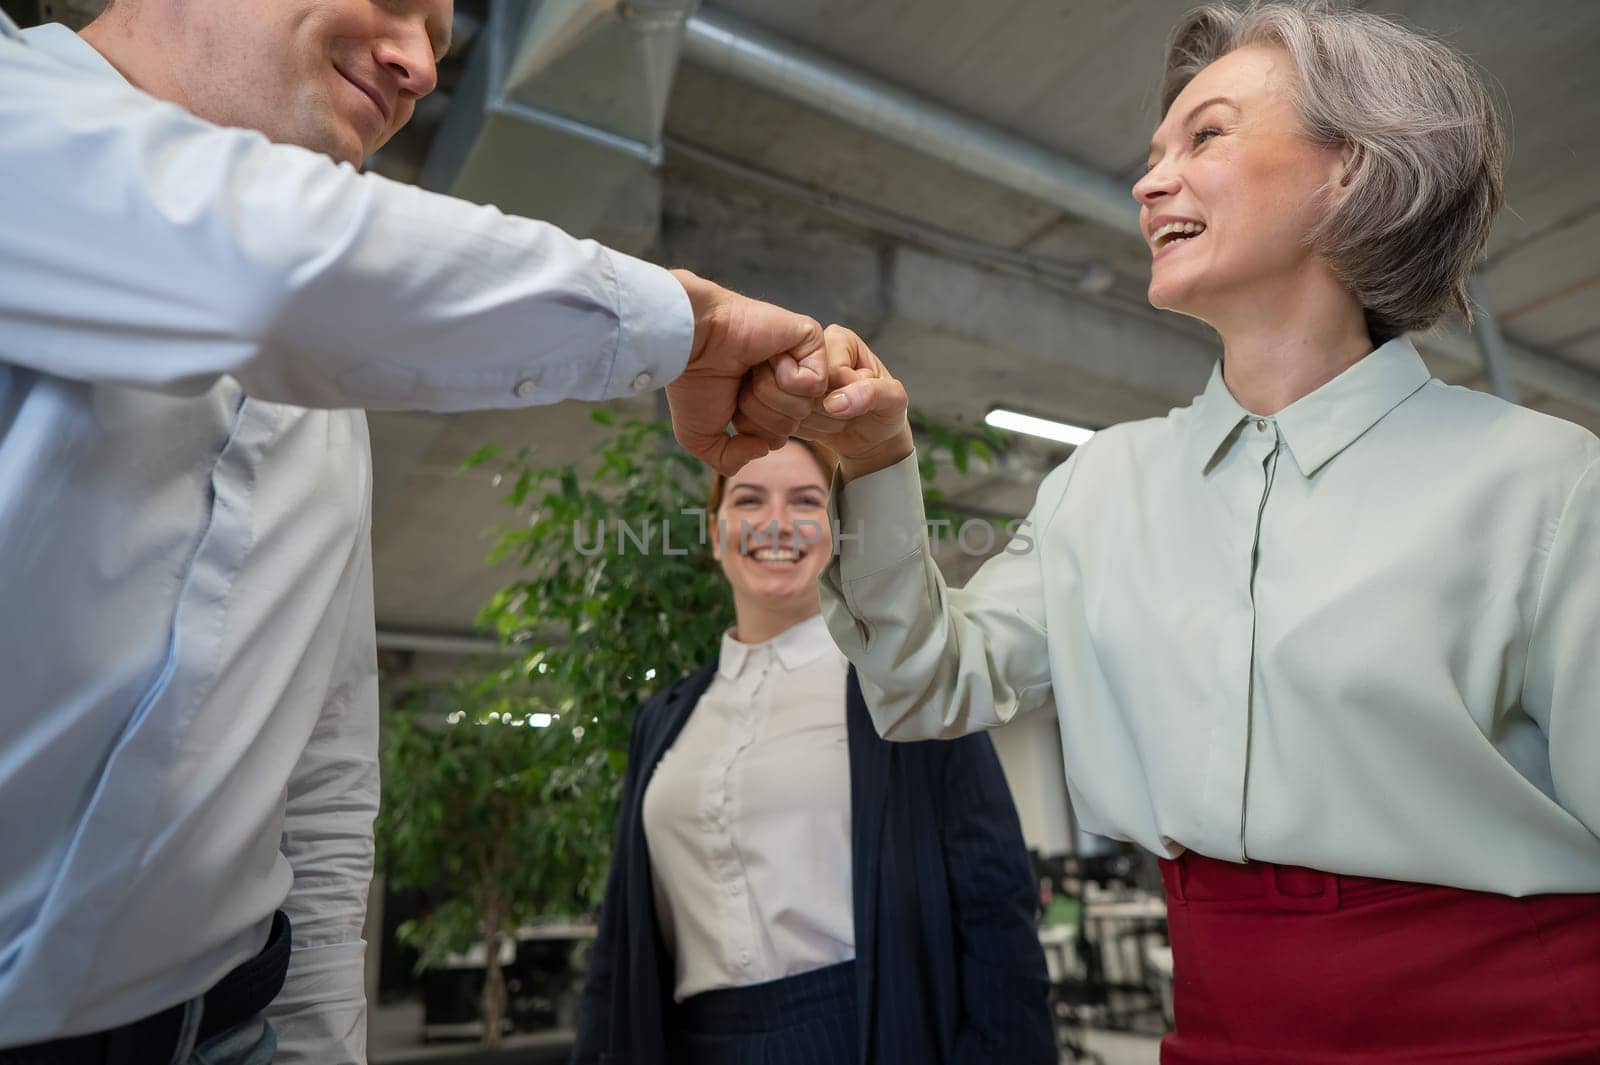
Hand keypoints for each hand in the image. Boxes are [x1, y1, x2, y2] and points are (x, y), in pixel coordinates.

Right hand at [665, 270, 826, 475]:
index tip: (731, 404)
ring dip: (770, 393)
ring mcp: (799, 359)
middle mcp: (782, 381)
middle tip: (741, 382)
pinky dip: (787, 376)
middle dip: (761, 412)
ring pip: (805, 406)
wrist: (692, 342)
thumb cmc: (692, 383)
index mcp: (761, 400)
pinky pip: (816, 383)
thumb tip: (764, 449)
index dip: (753, 431)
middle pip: (793, 425)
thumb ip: (729, 459)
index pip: (778, 439)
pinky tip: (769, 356)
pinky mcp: (811, 339)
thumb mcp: (701, 438)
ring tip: (752, 367)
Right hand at [790, 326, 913, 481]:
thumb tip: (835, 402)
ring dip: (810, 420)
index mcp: (840, 338)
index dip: (840, 393)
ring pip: (786, 399)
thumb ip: (872, 394)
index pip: (826, 368)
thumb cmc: (884, 411)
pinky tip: (816, 427)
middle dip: (823, 407)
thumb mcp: (892, 400)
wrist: (869, 436)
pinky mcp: (781, 394)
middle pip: (801, 382)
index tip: (856, 400)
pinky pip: (777, 414)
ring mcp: (792, 373)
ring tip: (832, 420)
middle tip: (843, 414)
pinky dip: (797, 428)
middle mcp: (811, 349)